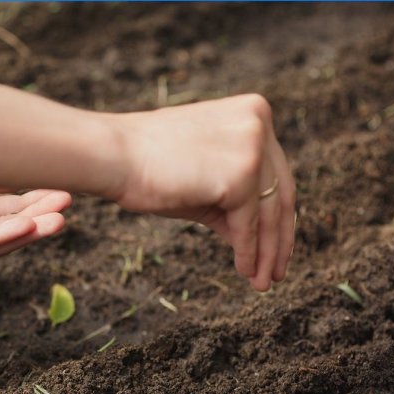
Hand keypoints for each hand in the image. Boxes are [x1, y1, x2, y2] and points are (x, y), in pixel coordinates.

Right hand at [112, 94, 295, 290]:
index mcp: (253, 112)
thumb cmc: (150, 167)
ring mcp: (252, 146)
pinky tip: (244, 270)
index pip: (276, 173)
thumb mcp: (206, 181)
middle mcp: (259, 122)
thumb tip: (264, 244)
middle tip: (275, 272)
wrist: (113, 156)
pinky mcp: (240, 174)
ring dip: (266, 252)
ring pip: (269, 212)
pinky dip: (248, 251)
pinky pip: (249, 223)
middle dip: (278, 239)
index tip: (277, 245)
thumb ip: (238, 202)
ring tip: (261, 281)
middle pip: (280, 192)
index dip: (279, 215)